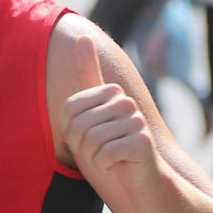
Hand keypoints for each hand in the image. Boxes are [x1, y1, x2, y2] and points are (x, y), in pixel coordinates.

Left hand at [61, 36, 157, 183]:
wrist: (143, 177)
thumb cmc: (114, 145)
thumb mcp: (95, 110)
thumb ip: (88, 75)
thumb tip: (82, 35)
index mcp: (113, 92)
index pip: (70, 110)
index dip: (70, 131)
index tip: (85, 138)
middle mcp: (126, 102)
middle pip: (79, 126)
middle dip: (81, 147)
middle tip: (98, 153)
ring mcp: (137, 121)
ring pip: (91, 142)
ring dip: (94, 158)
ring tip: (109, 159)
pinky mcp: (142, 142)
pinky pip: (105, 155)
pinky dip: (105, 166)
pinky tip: (119, 165)